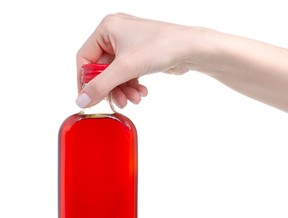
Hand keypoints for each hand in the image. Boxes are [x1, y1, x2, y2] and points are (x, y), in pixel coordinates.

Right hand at [76, 13, 190, 107]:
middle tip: (119, 103)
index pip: (85, 58)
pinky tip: (142, 92)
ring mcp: (129, 45)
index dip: (85, 81)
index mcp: (106, 29)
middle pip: (102, 69)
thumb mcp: (125, 68)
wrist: (190, 48)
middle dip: (112, 89)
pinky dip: (133, 85)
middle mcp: (116, 35)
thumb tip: (82, 100)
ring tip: (135, 99)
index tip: (89, 99)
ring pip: (116, 74)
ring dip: (124, 90)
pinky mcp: (139, 55)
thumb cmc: (160, 47)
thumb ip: (100, 86)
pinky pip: (128, 74)